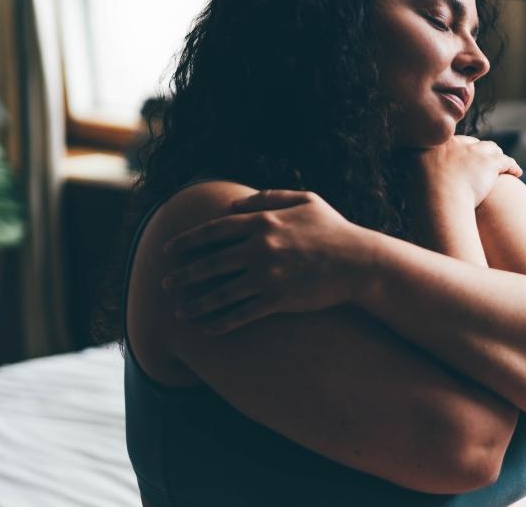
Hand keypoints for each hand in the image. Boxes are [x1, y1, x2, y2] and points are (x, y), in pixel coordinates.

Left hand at [161, 189, 369, 334]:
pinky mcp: (278, 299)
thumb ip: (269, 197)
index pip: (214, 231)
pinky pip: (242, 313)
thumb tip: (234, 204)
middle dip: (183, 275)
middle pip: (210, 263)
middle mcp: (260, 248)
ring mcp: (268, 275)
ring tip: (179, 311)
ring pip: (221, 292)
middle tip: (166, 284)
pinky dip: (222, 322)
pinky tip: (208, 328)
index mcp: (263, 221)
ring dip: (196, 304)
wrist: (359, 261)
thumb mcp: (306, 199)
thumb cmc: (334, 228)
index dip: (187, 241)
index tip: (169, 250)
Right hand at [405, 135, 522, 207]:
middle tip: (482, 161)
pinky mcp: (490, 163)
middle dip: (478, 150)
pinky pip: (506, 162)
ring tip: (501, 165)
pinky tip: (517, 173)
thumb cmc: (421, 197)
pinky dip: (512, 167)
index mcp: (436, 145)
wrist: (439, 201)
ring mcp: (474, 152)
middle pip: (471, 142)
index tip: (459, 158)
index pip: (451, 142)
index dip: (457, 150)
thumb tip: (401, 175)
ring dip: (496, 156)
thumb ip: (412, 172)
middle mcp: (455, 143)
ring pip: (491, 149)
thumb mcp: (409, 178)